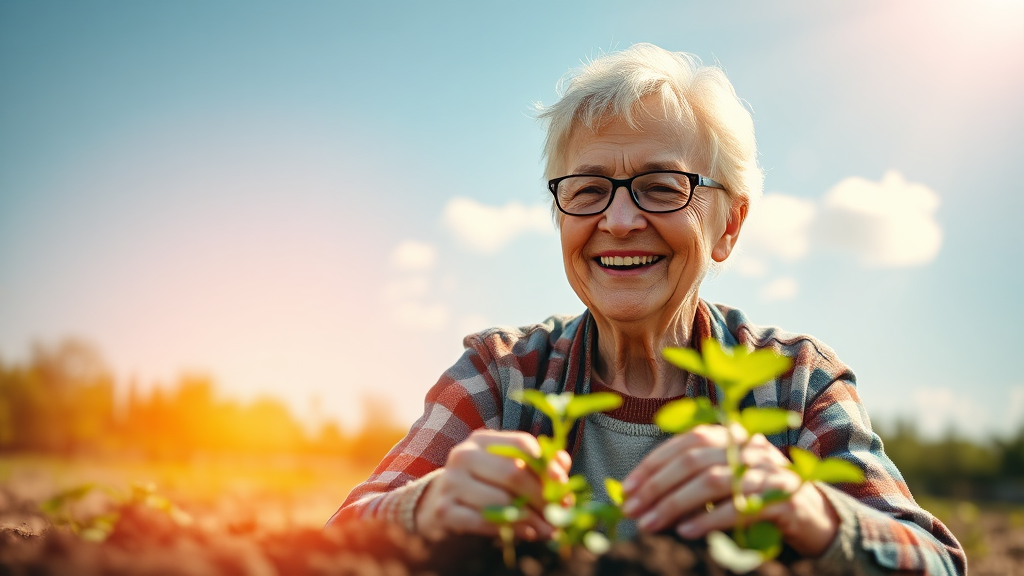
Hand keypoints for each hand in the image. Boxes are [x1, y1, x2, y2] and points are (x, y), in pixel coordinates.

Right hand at [414, 429, 570, 541]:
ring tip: (550, 529)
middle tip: (560, 514)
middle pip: (513, 472)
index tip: (563, 483)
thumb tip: (562, 463)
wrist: (443, 507)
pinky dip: (510, 530)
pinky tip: (528, 533)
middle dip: (542, 497)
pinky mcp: (444, 510)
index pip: (520, 444)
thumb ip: (538, 465)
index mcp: (482, 439)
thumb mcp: (510, 469)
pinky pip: (483, 521)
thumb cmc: (486, 485)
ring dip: (531, 518)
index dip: (546, 464)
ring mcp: (450, 482)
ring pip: (500, 500)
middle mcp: (463, 455)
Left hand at [621, 424, 839, 555]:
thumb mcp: (721, 477)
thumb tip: (639, 493)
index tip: (626, 489)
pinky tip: (686, 532)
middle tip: (632, 510)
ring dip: (675, 504)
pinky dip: (709, 519)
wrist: (812, 513)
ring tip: (651, 524)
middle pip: (693, 460)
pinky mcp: (782, 496)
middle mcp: (748, 444)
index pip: (683, 441)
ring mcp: (768, 468)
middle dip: (656, 486)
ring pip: (712, 481)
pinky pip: (740, 505)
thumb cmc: (754, 494)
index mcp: (730, 432)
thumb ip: (688, 477)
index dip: (652, 464)